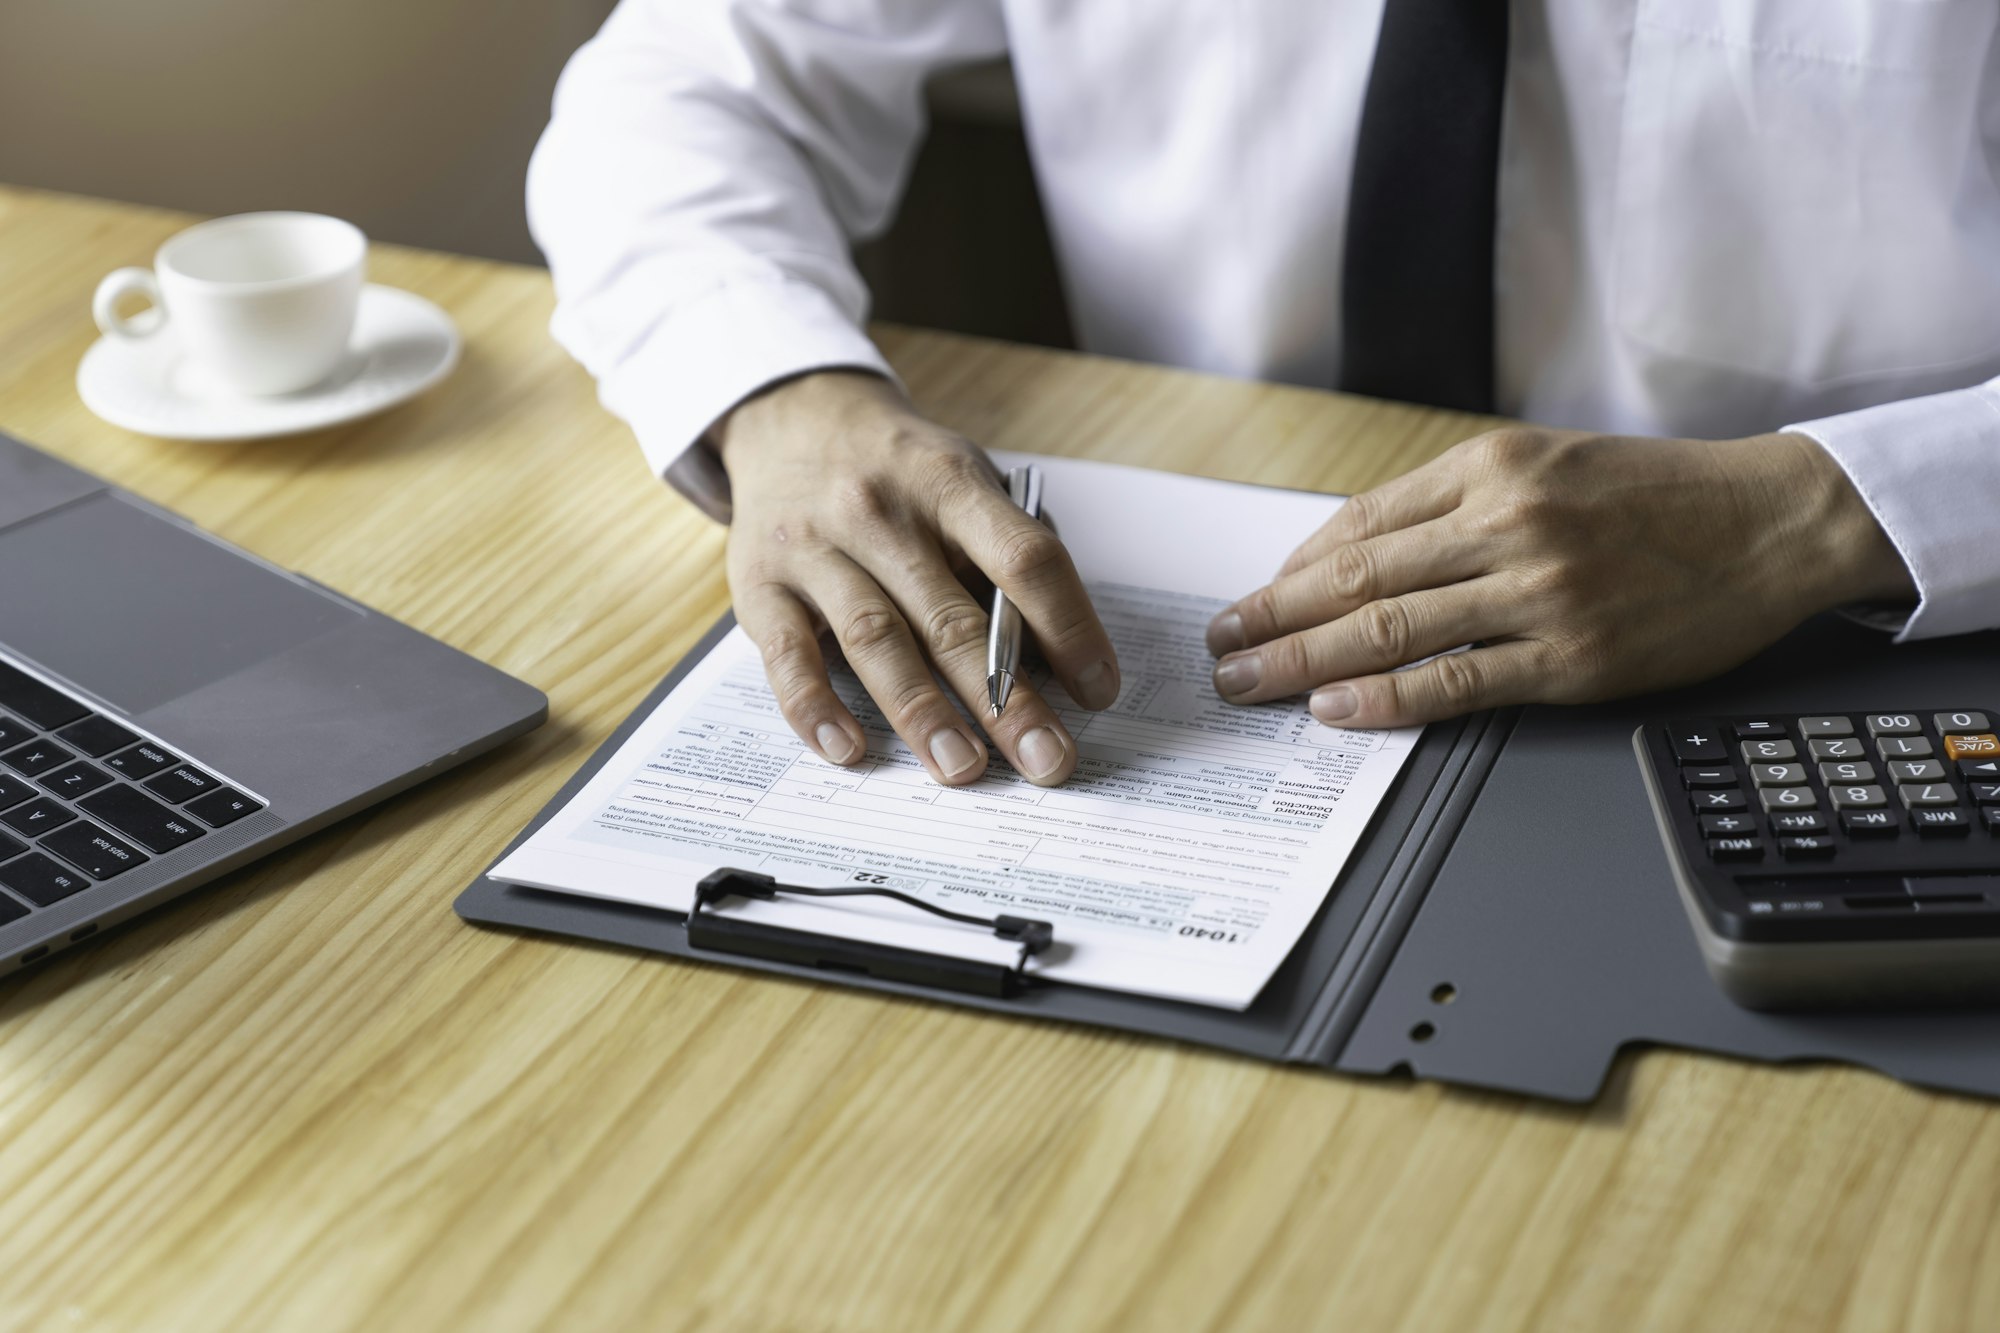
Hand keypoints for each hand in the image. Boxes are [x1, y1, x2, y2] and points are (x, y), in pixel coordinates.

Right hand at [714, 371, 1119, 784]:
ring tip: (963, 767)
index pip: (1023, 558)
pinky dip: (816, 708)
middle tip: (1047, 760)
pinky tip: (849, 750)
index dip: (1069, 627)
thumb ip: (1003, 551)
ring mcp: (814, 548)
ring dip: (922, 713)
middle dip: (1005, 701)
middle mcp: (880, 512)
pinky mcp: (761, 584)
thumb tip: (1048, 656)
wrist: (791, 417)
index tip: (1097, 690)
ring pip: (876, 640)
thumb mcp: (962, 477)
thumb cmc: (898, 468)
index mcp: (949, 482)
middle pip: (953, 618)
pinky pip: (787, 656)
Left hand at [1204, 428, 1914, 727]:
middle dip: (1271, 617)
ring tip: (1250, 681)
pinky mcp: (1572, 655)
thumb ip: (1454, 504)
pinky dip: (1386, 699)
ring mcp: (1538, 590)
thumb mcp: (1547, 463)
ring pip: (1390, 628)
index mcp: (1491, 467)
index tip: (1252, 599)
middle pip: (1356, 576)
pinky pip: (1457, 681)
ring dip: (1302, 660)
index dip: (1292, 570)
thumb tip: (1357, 554)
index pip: (1361, 524)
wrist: (1769, 522)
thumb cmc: (1655, 497)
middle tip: (1220, 646)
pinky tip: (1336, 709)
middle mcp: (1507, 521)